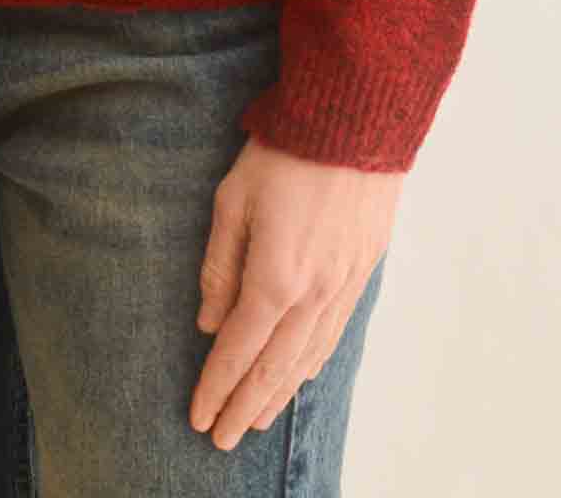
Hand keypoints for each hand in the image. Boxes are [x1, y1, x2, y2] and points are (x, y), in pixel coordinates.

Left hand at [189, 135, 403, 449]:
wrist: (356, 122)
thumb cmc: (284, 153)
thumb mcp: (232, 200)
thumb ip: (219, 267)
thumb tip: (208, 323)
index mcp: (276, 277)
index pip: (238, 349)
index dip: (215, 386)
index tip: (197, 417)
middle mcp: (314, 293)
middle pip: (274, 367)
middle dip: (243, 406)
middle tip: (221, 438)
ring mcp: (344, 285)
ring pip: (307, 358)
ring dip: (278, 394)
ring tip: (254, 419)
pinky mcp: (362, 271)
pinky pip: (334, 335)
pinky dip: (312, 364)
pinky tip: (300, 375)